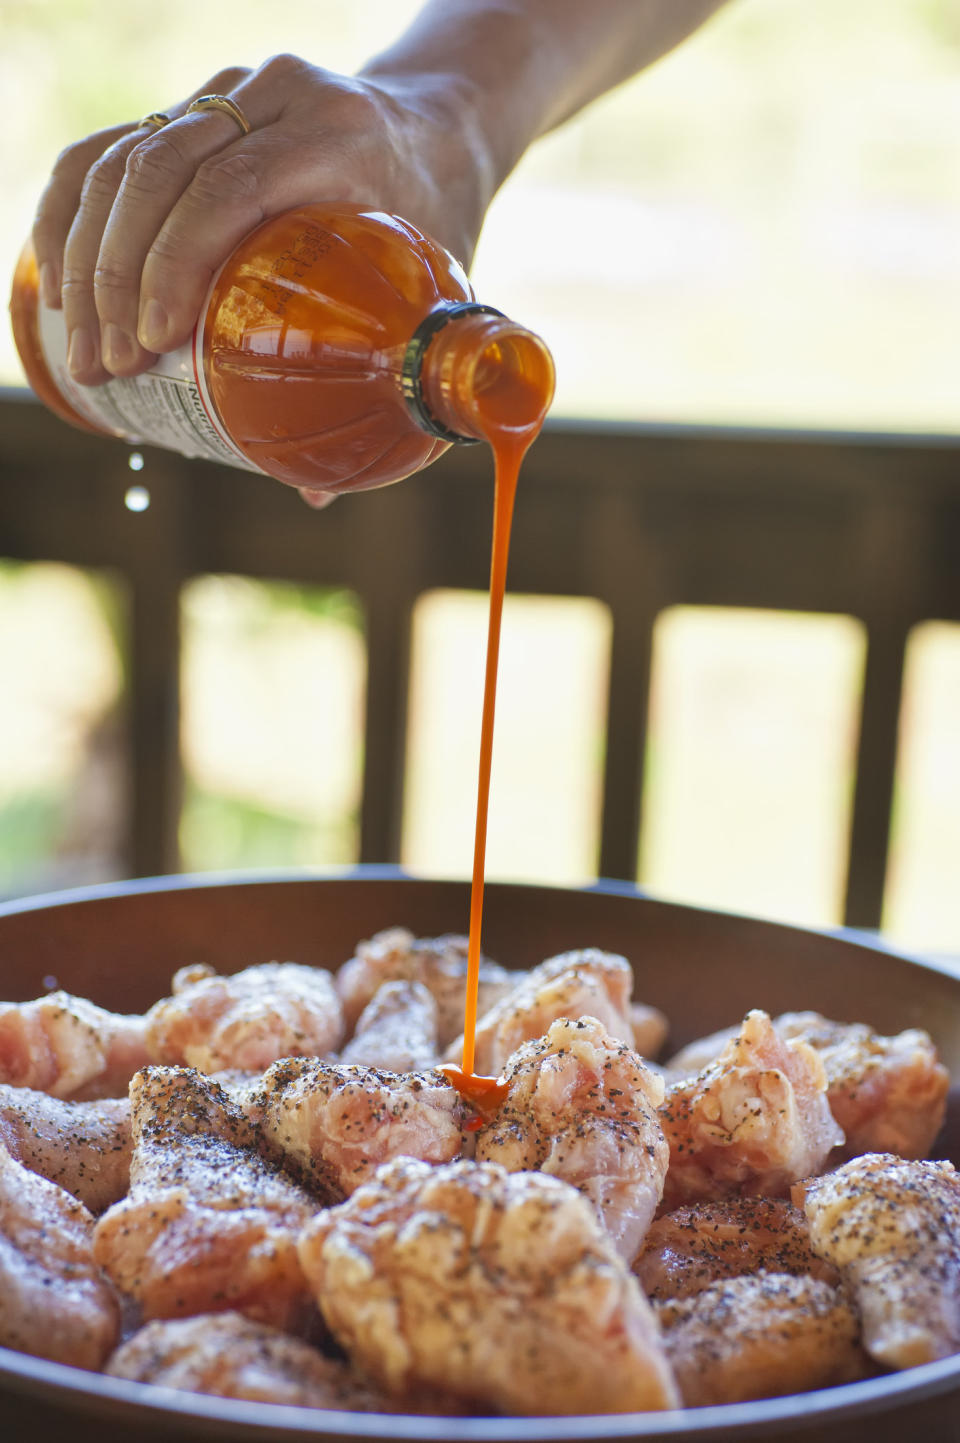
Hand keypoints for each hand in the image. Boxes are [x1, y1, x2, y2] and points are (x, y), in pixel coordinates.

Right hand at [32, 53, 491, 389]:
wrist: (434, 134)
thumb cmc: (435, 221)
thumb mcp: (433, 285)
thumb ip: (390, 377)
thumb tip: (318, 490)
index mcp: (334, 131)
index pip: (231, 183)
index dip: (179, 261)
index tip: (157, 342)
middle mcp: (272, 97)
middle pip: (158, 170)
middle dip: (118, 276)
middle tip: (112, 365)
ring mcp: (225, 95)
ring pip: (121, 161)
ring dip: (87, 260)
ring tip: (89, 350)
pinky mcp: (190, 109)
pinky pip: (106, 153)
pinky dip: (72, 218)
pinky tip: (64, 284)